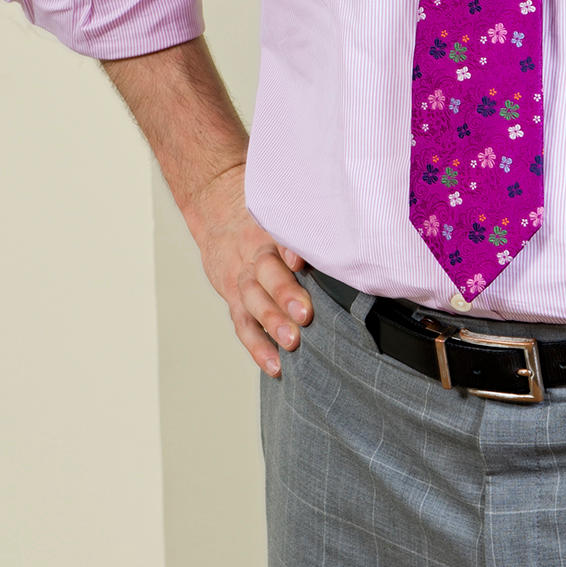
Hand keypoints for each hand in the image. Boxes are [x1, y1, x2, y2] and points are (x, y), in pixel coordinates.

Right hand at [185, 161, 313, 377]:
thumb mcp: (280, 203)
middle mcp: (253, 252)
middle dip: (284, 294)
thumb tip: (349, 224)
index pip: (277, 234)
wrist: (215, 205)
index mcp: (268, 225)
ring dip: (271, 322)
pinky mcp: (233, 297)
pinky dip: (257, 346)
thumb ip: (307, 215)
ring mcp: (240, 277)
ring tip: (291, 342)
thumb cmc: (261, 211)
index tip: (300, 261)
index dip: (289, 248)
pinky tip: (274, 364)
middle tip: (304, 313)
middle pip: (265, 271)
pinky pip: (243, 324)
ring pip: (252, 300)